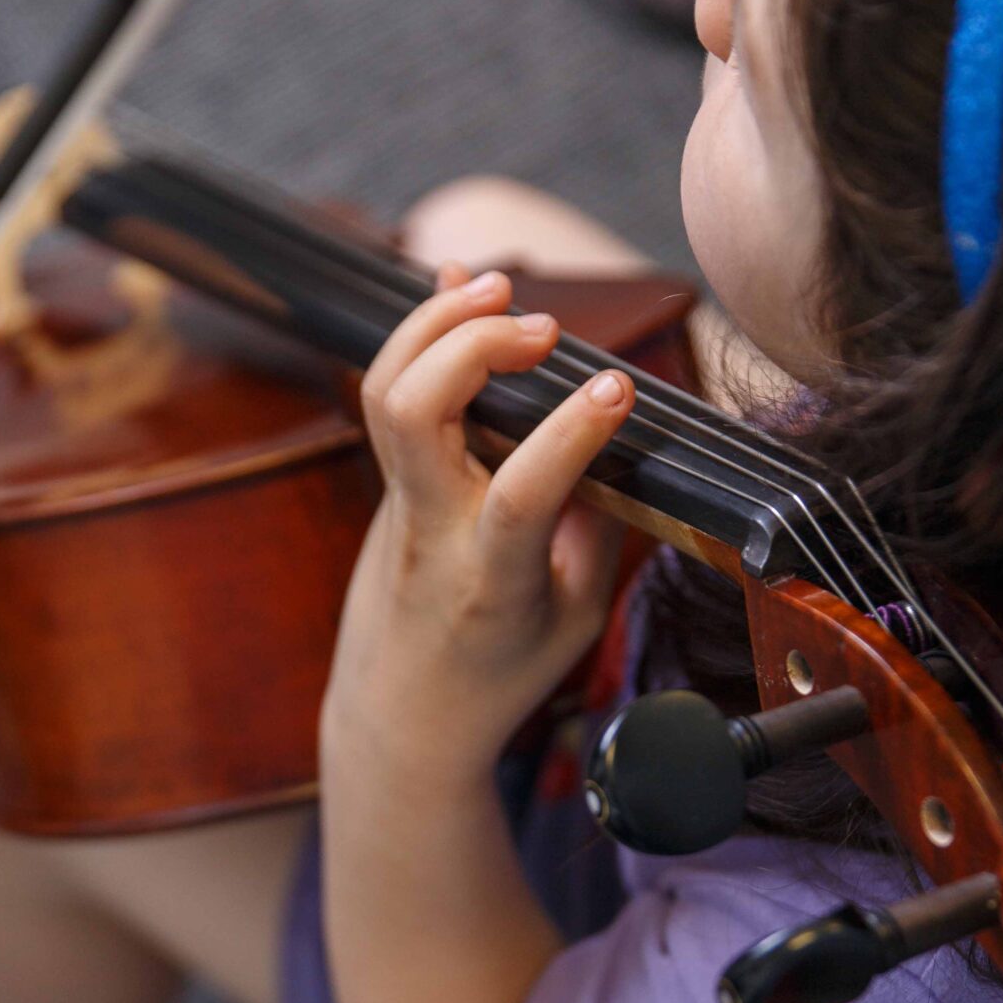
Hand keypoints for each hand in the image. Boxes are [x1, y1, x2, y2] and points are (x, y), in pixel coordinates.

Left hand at [322, 267, 636, 788]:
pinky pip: (393, 393)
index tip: (619, 386)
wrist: (400, 716)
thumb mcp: (575, 619)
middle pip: (414, 413)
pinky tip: (465, 291)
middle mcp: (431, 532)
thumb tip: (610, 435)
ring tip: (500, 286)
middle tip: (545, 329)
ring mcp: (397, 503)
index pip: (519, 494)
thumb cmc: (501, 673)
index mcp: (491, 580)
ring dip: (435, 322)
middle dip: (472, 344)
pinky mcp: (388, 483)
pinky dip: (424, 333)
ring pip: (384, 390)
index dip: (570, 432)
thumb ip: (595, 529)